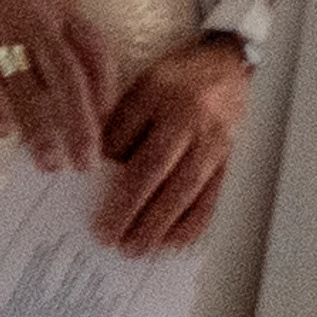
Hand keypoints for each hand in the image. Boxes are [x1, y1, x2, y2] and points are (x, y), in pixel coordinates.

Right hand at [0, 0, 118, 173]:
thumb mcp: (33, 6)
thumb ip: (55, 43)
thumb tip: (73, 107)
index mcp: (60, 5)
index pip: (97, 52)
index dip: (107, 93)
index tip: (107, 127)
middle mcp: (35, 15)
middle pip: (69, 77)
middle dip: (82, 125)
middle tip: (87, 163)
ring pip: (28, 88)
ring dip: (41, 132)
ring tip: (49, 164)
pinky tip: (2, 135)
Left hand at [96, 35, 254, 254]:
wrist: (228, 67)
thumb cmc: (178, 79)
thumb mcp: (144, 85)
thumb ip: (122, 119)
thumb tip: (99, 165)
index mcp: (161, 97)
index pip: (129, 134)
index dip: (107, 165)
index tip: (88, 191)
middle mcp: (189, 121)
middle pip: (157, 170)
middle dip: (130, 207)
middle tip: (108, 237)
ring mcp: (212, 144)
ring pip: (185, 190)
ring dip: (159, 223)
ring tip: (136, 248)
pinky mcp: (227, 161)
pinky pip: (211, 198)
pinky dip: (192, 223)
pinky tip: (173, 241)